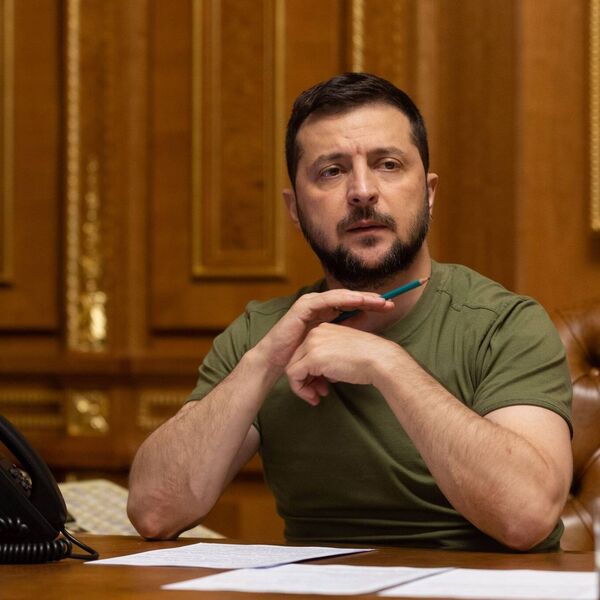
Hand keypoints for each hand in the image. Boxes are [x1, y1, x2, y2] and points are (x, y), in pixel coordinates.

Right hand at [252, 289, 393, 375]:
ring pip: (340, 296)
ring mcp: (311, 304)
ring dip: (359, 297)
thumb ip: (342, 345)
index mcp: (326, 314)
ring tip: (376, 300)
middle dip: (369, 300)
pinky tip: (356, 300)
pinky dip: (342, 299)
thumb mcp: (328, 351)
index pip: (352, 306)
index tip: (390, 308)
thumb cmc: (301, 358)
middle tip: (388, 302)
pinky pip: (326, 299)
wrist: (276, 362)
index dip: (370, 306)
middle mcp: (320, 306)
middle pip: (349, 299)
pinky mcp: (303, 306)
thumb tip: (363, 345)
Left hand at [285, 323, 399, 404]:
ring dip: (302, 386)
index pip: (306, 352)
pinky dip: (301, 389)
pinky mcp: (312, 358)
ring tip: (316, 397)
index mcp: (324, 329)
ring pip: (293, 368)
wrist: (380, 360)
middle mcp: (315, 332)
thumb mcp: (344, 353)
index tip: (323, 384)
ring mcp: (312, 344)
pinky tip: (314, 397)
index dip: (311, 371)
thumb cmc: (368, 360)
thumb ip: (328, 360)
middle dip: (306, 379)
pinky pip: (294, 376)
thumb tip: (320, 376)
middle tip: (319, 393)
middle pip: (297, 359)